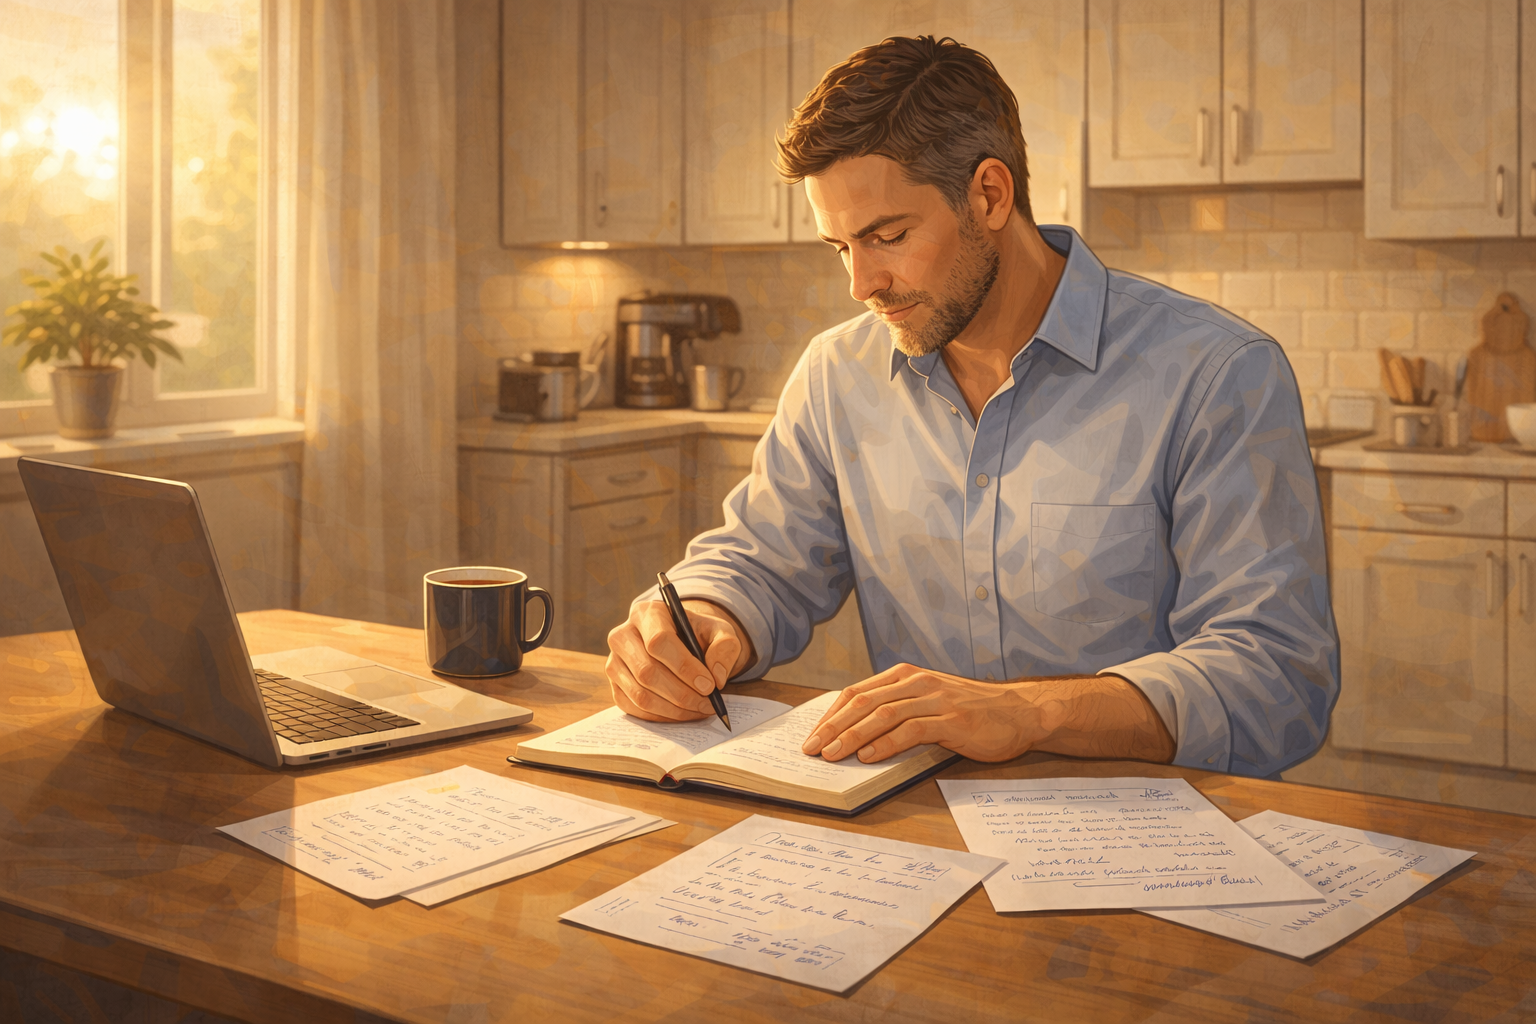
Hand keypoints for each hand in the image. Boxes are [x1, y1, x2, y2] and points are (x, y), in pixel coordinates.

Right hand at [605, 600, 752, 721]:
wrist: (683, 644)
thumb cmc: (699, 636)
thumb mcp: (720, 632)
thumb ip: (725, 647)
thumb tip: (716, 677)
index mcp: (647, 613)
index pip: (659, 642)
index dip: (684, 667)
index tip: (709, 686)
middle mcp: (623, 635)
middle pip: (646, 672)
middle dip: (682, 694)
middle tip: (708, 704)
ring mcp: (614, 662)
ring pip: (640, 695)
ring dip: (674, 709)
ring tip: (700, 709)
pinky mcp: (615, 686)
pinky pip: (634, 708)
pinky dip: (662, 717)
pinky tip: (683, 713)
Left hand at [800, 664, 1175, 764]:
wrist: (1021, 712)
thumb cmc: (973, 712)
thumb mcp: (929, 702)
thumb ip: (898, 710)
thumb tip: (856, 735)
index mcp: (907, 676)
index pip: (857, 692)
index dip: (830, 714)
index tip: (812, 735)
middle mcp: (917, 682)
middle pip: (862, 702)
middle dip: (832, 726)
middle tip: (811, 749)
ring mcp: (935, 699)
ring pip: (882, 715)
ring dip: (852, 736)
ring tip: (832, 755)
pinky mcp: (952, 718)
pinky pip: (911, 729)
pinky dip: (885, 744)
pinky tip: (868, 757)